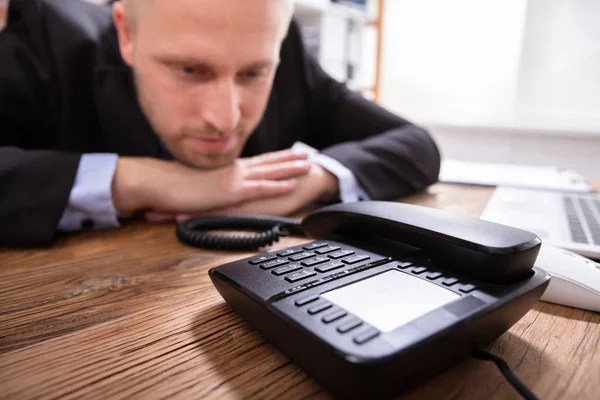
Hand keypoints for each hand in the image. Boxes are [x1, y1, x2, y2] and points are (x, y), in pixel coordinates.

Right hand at [160, 164, 338, 221]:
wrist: (158, 182)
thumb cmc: (171, 186)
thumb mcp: (196, 186)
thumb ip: (208, 187)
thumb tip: (212, 191)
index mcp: (226, 169)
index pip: (257, 162)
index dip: (275, 158)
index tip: (289, 153)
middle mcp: (233, 170)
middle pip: (268, 162)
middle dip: (289, 158)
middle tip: (308, 154)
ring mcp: (233, 179)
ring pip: (269, 171)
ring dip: (290, 168)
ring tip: (309, 164)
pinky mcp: (230, 191)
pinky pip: (259, 188)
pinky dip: (277, 185)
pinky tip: (291, 184)